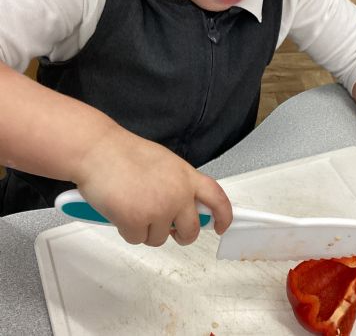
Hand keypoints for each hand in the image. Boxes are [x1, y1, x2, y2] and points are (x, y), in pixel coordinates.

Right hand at [70, 125, 232, 246]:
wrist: (98, 150)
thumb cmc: (125, 153)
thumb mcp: (165, 164)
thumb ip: (179, 183)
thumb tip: (186, 205)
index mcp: (186, 176)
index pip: (217, 199)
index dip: (224, 216)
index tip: (220, 226)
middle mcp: (178, 194)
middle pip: (191, 230)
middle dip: (179, 235)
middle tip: (165, 227)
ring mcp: (159, 208)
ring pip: (160, 239)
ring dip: (146, 229)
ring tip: (132, 205)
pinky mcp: (137, 221)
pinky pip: (136, 239)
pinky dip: (126, 229)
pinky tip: (119, 210)